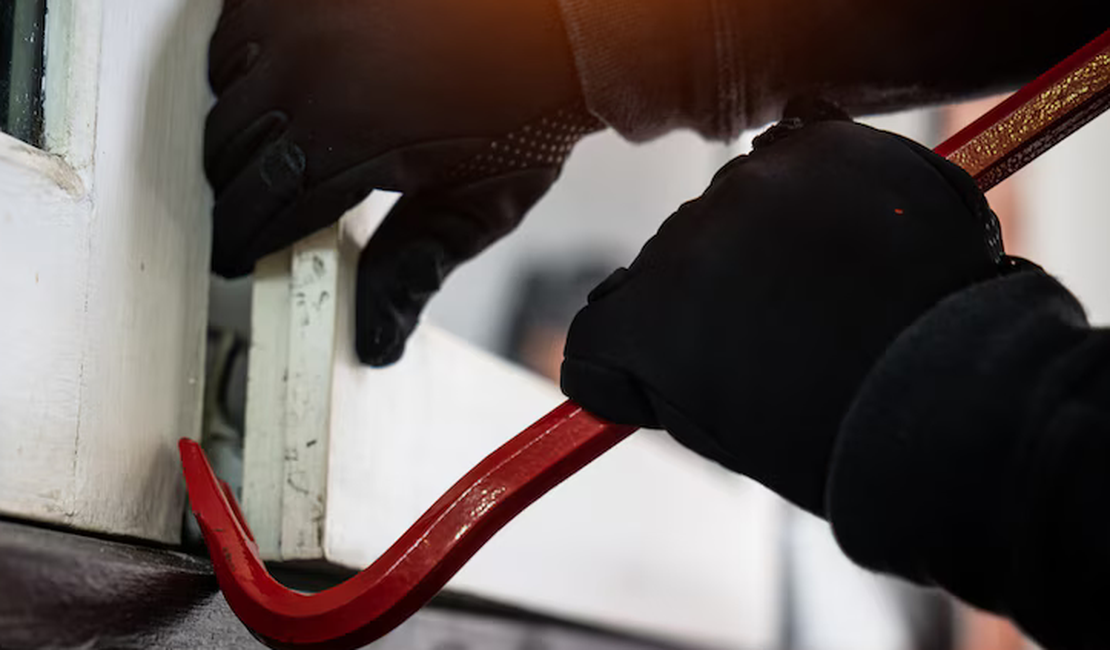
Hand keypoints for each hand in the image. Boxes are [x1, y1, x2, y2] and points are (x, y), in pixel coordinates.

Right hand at [205, 0, 600, 364]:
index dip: (243, 242)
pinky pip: (236, 28)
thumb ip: (414, 268)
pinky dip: (243, 61)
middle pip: (229, 151)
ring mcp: (304, 18)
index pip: (262, 208)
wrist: (556, 23)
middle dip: (235, 193)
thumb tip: (375, 337)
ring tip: (267, 152)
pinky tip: (275, 84)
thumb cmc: (526, 109)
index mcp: (351, 140)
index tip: (238, 259)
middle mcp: (313, 72)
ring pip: (223, 87)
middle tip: (251, 215)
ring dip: (237, 126)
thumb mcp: (478, 204)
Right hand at [561, 102, 1010, 514]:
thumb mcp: (722, 429)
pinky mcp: (816, 144)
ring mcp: (748, 184)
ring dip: (768, 234)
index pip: (599, 329)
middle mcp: (676, 244)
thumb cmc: (835, 431)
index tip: (669, 370)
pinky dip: (815, 181)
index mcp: (641, 327)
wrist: (953, 393)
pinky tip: (848, 226)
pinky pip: (796, 147)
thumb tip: (662, 338)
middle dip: (714, 289)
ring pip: (736, 204)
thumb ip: (670, 377)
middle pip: (674, 260)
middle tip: (785, 331)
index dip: (632, 356)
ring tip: (835, 286)